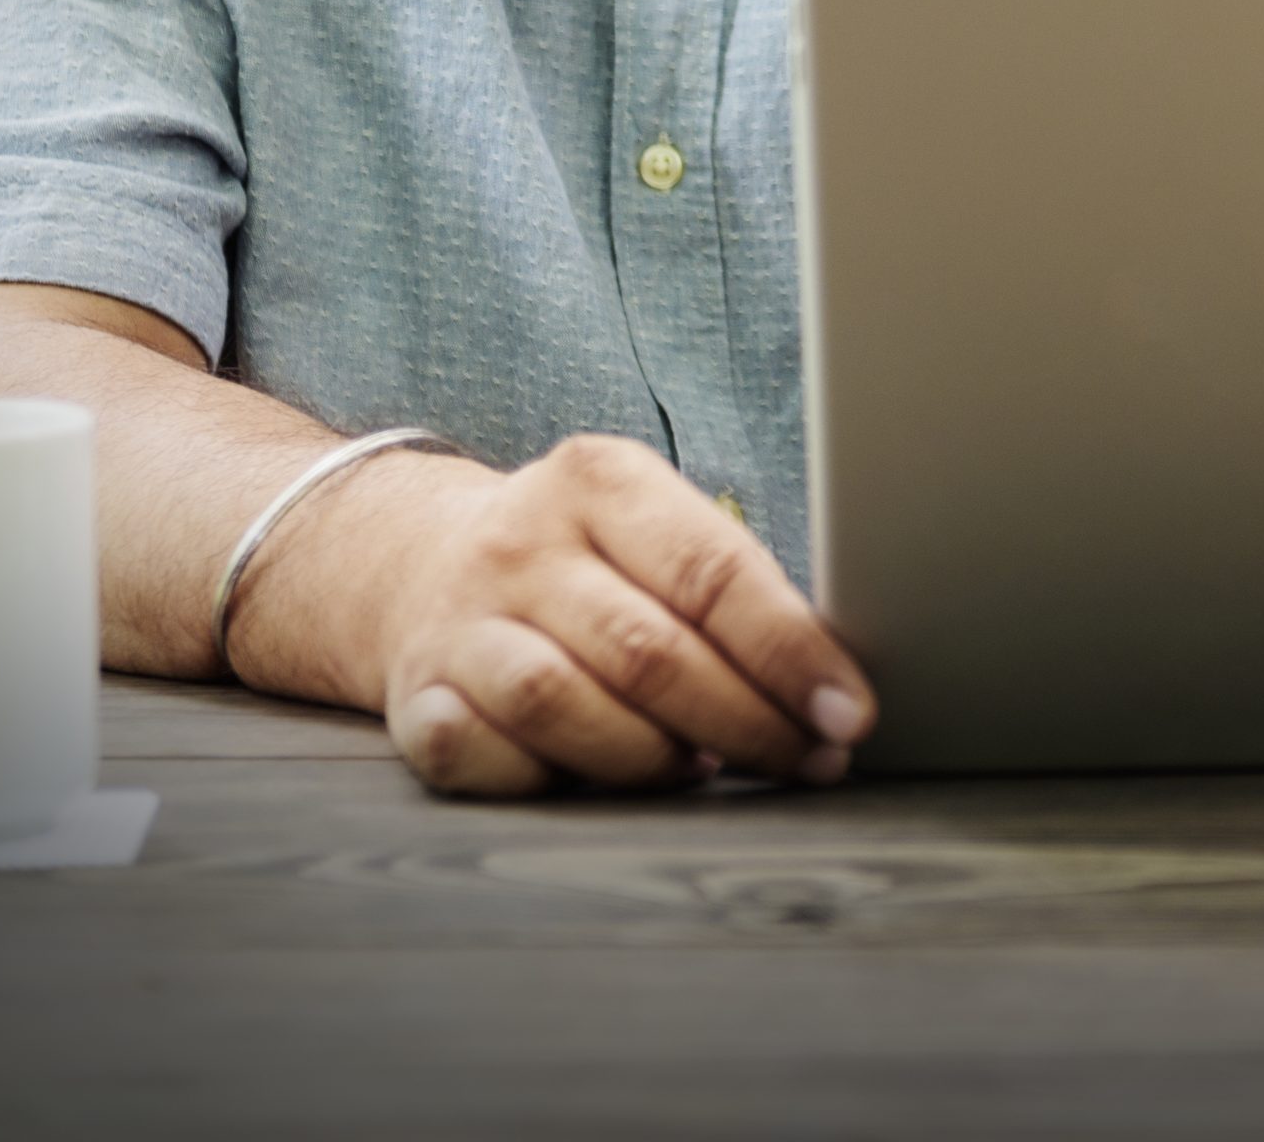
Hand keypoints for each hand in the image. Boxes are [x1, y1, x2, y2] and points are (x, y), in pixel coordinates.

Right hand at [262, 434, 877, 797]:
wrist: (419, 562)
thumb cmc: (585, 559)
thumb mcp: (650, 527)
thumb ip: (726, 585)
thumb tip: (831, 680)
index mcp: (601, 480)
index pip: (713, 570)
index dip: (789, 650)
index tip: (849, 711)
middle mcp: (523, 542)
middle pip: (648, 650)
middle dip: (746, 720)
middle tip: (811, 760)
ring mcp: (460, 622)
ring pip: (563, 707)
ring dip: (652, 758)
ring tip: (708, 770)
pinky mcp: (413, 700)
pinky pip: (482, 758)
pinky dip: (548, 781)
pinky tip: (597, 783)